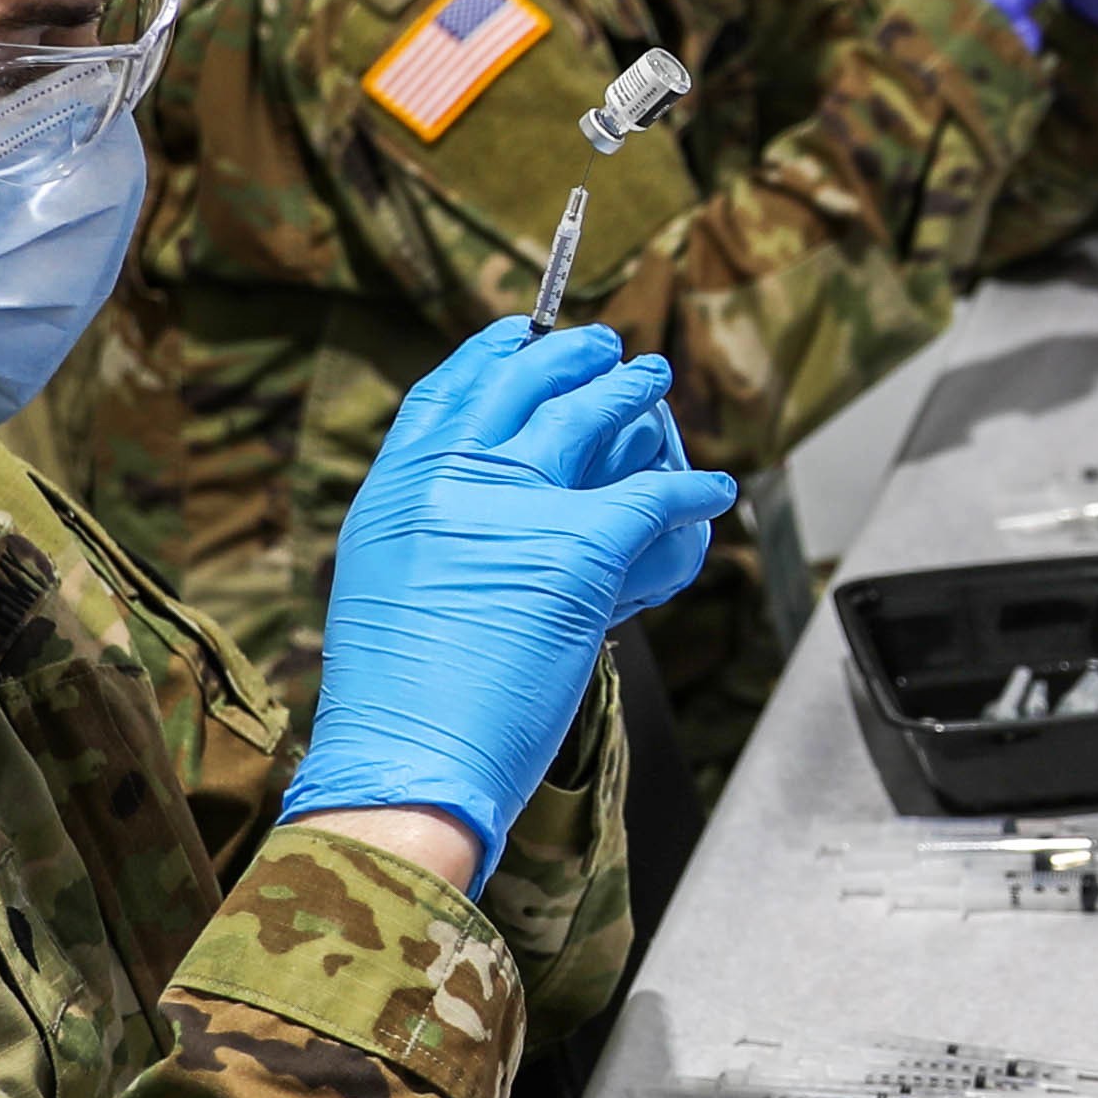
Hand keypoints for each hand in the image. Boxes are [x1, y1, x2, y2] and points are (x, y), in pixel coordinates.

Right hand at [282, 318, 738, 850]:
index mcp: (396, 489)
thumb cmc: (400, 701)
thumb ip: (428, 527)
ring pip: (587, 418)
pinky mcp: (576, 548)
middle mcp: (449, 480)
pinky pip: (652, 496)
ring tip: (654, 380)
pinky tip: (713, 489)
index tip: (519, 334)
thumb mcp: (385, 586)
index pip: (447, 392)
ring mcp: (513, 507)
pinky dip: (692, 490)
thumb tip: (469, 505)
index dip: (490, 356)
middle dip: (570, 358)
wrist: (408, 763)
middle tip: (606, 348)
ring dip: (632, 394)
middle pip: (522, 387)